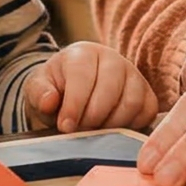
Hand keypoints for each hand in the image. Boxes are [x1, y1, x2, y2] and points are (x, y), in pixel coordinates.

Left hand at [23, 42, 159, 132]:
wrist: (72, 91)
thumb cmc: (56, 89)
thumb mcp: (38, 88)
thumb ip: (39, 93)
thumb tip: (49, 102)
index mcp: (84, 53)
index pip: (83, 76)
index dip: (74, 104)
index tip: (65, 126)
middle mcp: (112, 59)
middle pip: (110, 89)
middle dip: (93, 117)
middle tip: (80, 131)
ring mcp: (133, 75)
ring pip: (132, 102)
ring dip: (112, 124)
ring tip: (95, 132)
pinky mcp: (147, 94)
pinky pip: (147, 112)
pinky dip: (132, 127)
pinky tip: (114, 131)